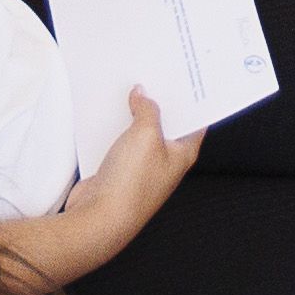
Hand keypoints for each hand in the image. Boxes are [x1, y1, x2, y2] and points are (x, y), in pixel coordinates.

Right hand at [57, 83, 202, 246]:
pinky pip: (120, 143)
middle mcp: (165, 162)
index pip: (195, 120)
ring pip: (141, 132)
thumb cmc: (131, 184)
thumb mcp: (145, 135)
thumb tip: (143, 95)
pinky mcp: (119, 171)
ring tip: (127, 87)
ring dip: (133, 113)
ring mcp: (142, 168)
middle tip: (152, 75)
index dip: (192, 98)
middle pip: (166, 124)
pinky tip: (107, 113)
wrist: (98, 219)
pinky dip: (115, 127)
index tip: (185, 76)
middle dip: (159, 101)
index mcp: (183, 154)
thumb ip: (147, 110)